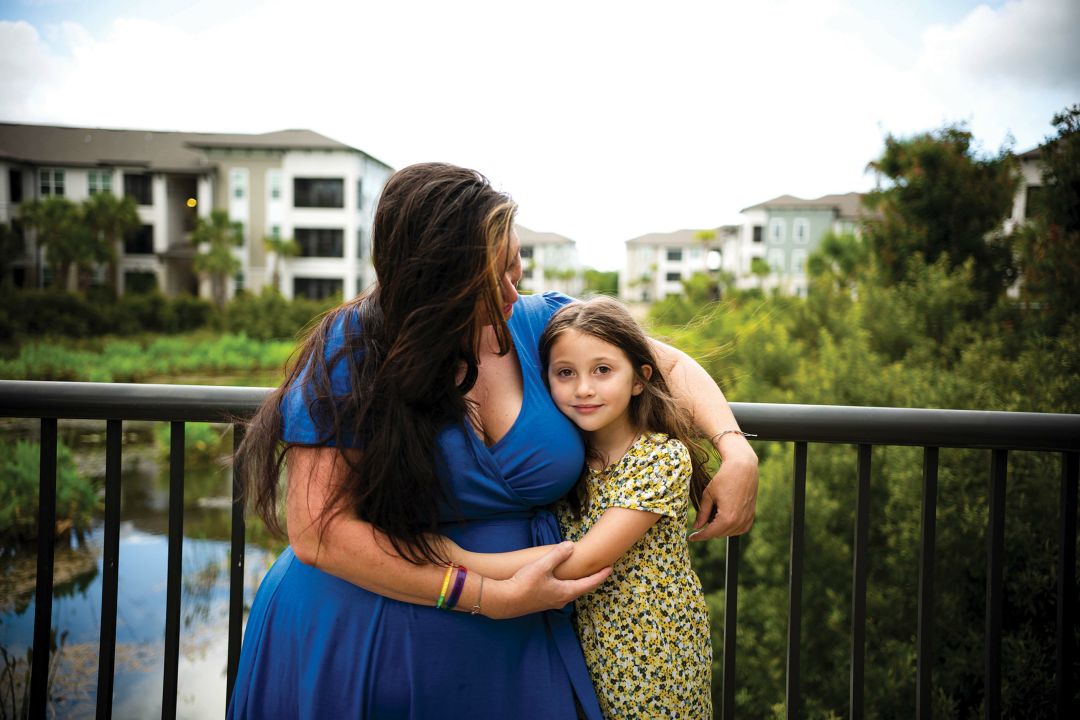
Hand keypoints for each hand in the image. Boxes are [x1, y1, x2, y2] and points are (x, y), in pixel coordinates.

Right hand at [484, 542, 610, 618]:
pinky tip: (558, 581)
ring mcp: (551, 602)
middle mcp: (561, 599)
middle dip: (590, 580)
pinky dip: (565, 585)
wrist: (505, 601)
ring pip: (569, 592)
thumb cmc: (524, 584)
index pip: (589, 584)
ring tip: (581, 575)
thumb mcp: (542, 566)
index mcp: (565, 591)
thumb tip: (570, 545)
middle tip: (599, 571)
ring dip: (577, 583)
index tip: (610, 569)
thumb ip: (557, 555)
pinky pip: (559, 592)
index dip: (600, 576)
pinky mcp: (541, 602)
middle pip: (581, 589)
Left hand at [690, 440, 758, 540]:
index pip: (710, 533)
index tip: (691, 537)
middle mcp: (739, 521)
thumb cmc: (724, 478)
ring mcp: (747, 518)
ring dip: (720, 530)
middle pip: (720, 535)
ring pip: (730, 533)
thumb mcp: (708, 495)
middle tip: (700, 525)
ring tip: (712, 519)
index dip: (699, 536)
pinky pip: (740, 528)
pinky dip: (732, 528)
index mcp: (727, 518)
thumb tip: (697, 526)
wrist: (744, 467)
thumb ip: (702, 513)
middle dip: (709, 532)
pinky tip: (725, 520)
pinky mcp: (752, 515)